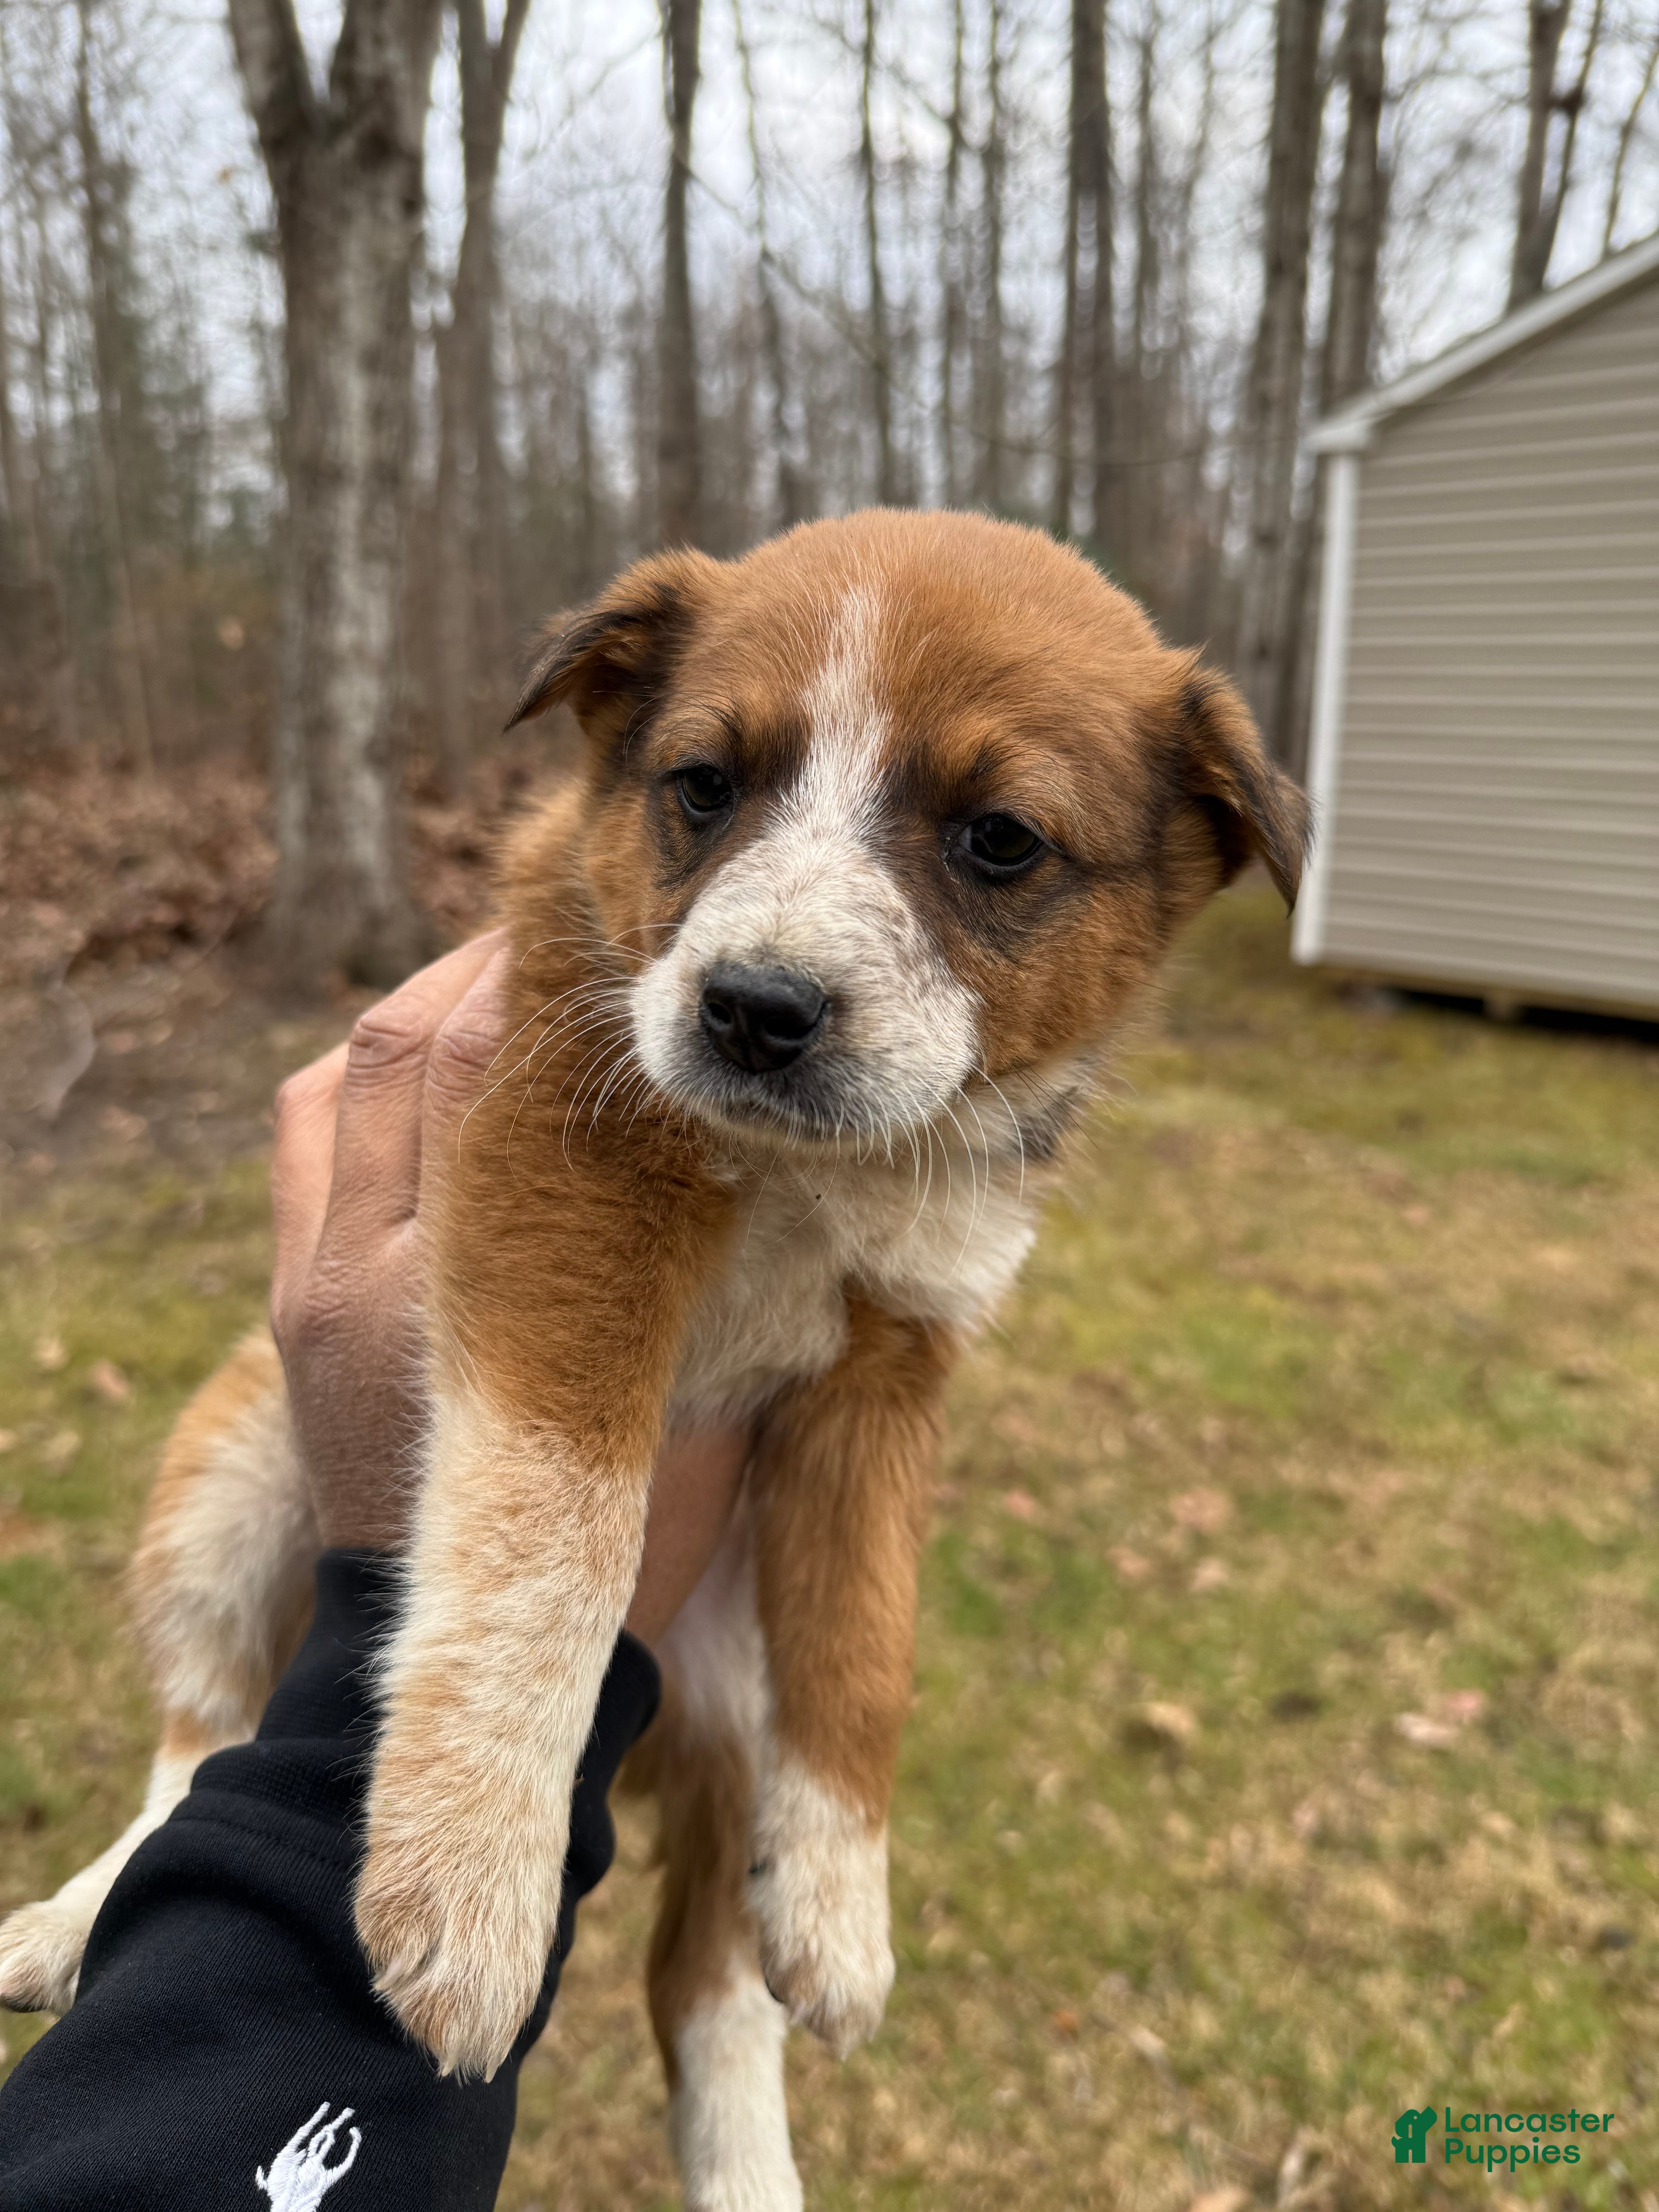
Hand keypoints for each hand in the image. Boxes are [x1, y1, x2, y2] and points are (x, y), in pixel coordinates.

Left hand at [267, 933, 746, 1643]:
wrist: (455, 1629)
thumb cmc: (600, 1535)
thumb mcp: (674, 1405)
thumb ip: (688, 1273)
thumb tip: (744, 1139)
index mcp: (462, 1297)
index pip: (490, 1078)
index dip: (555, 993)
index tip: (624, 949)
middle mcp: (360, 1270)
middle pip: (404, 1050)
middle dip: (489, 969)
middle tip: (575, 931)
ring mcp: (309, 1275)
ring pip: (343, 1074)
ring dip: (425, 1004)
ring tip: (507, 973)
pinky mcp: (290, 1287)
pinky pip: (308, 1128)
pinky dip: (370, 1068)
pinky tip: (441, 1050)